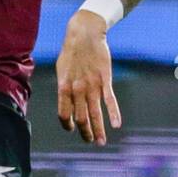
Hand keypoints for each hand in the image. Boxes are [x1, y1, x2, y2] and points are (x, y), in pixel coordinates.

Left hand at [56, 10, 121, 145]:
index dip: (68, 125)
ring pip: (95, 113)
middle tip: (90, 141)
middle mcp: (77, 89)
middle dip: (85, 133)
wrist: (85, 34)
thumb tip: (65, 102)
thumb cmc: (71, 52)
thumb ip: (64, 87)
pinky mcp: (105, 80)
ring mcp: (92, 85)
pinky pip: (110, 100)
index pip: (64, 114)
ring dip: (98, 130)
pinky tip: (116, 125)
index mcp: (64, 87)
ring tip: (101, 142)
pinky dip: (114, 114)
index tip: (72, 129)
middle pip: (81, 118)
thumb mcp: (61, 70)